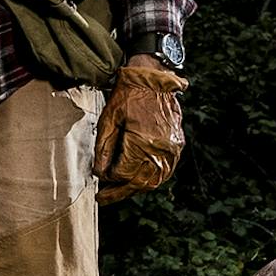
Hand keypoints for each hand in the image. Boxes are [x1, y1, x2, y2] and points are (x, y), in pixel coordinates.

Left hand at [92, 56, 186, 203]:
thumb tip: (99, 173)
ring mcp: (172, 149)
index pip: (123, 173)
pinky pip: (165, 171)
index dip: (108, 178)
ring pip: (154, 181)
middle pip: (139, 182)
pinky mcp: (177, 145)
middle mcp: (161, 150)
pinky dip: (151, 179)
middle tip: (104, 197)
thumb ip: (104, 149)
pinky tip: (137, 180)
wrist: (153, 78)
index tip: (98, 177)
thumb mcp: (109, 120)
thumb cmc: (128, 96)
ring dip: (135, 188)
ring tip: (118, 192)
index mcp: (142, 143)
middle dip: (120, 192)